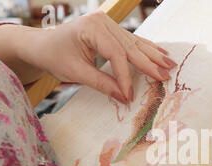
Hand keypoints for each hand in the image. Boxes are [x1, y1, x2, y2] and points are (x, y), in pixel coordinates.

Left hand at [0, 11, 176, 102]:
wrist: (42, 45)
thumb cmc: (54, 57)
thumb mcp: (76, 73)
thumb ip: (102, 83)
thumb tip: (124, 97)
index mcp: (92, 28)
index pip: (116, 54)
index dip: (125, 76)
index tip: (130, 95)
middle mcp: (102, 22)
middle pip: (130, 46)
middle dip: (149, 63)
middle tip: (165, 77)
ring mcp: (107, 24)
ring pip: (134, 43)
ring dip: (152, 55)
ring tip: (169, 64)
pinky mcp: (110, 29)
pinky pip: (131, 41)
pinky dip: (146, 49)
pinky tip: (160, 52)